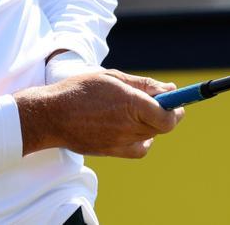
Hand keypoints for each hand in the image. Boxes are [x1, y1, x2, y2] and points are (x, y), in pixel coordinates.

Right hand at [14, 70, 184, 158]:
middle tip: (157, 101)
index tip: (178, 101)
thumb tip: (170, 89)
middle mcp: (129, 126)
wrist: (51, 115)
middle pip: (162, 126)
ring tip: (132, 110)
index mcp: (131, 104)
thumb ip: (143, 84)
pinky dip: (143, 140)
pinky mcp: (112, 152)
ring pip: (150, 136)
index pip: (168, 115)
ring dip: (150, 124)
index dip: (177, 109)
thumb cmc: (80, 90)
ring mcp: (121, 142)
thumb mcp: (112, 78)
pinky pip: (139, 150)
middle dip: (165, 113)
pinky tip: (133, 128)